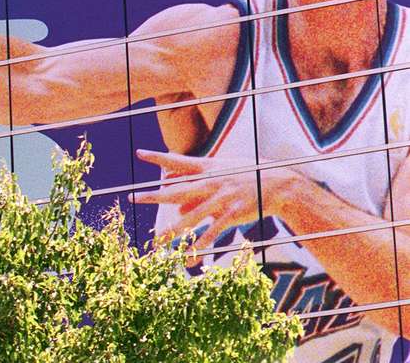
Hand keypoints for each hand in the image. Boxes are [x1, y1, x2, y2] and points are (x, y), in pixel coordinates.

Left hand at [130, 150, 298, 263]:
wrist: (279, 184)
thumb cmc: (247, 176)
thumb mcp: (221, 173)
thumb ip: (196, 186)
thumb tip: (176, 203)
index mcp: (207, 168)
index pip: (178, 161)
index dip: (158, 157)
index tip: (139, 153)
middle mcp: (210, 183)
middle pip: (176, 191)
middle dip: (153, 196)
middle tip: (132, 198)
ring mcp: (221, 199)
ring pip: (191, 218)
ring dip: (173, 230)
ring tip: (156, 239)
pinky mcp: (232, 215)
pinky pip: (212, 233)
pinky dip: (200, 247)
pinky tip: (190, 259)